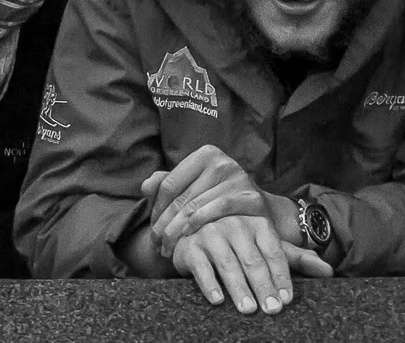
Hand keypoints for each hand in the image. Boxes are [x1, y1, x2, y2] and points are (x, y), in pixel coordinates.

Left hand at [142, 145, 294, 256]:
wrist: (259, 213)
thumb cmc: (219, 200)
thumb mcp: (194, 188)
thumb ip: (168, 184)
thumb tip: (145, 186)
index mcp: (206, 155)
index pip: (168, 184)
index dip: (155, 210)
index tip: (152, 232)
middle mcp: (223, 162)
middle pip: (180, 199)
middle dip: (163, 226)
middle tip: (156, 246)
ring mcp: (239, 179)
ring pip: (194, 207)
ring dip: (176, 232)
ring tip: (168, 249)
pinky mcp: (251, 198)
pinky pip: (217, 210)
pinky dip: (198, 224)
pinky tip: (188, 237)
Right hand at [170, 214, 331, 315]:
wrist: (194, 233)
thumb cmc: (237, 244)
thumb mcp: (267, 247)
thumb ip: (296, 259)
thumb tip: (329, 271)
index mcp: (257, 224)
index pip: (274, 252)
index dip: (281, 277)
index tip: (286, 299)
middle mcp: (235, 225)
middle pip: (253, 260)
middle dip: (263, 286)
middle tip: (272, 309)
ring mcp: (211, 234)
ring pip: (228, 264)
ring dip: (239, 288)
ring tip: (248, 309)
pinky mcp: (190, 246)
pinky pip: (201, 266)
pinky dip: (210, 283)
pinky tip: (217, 300)